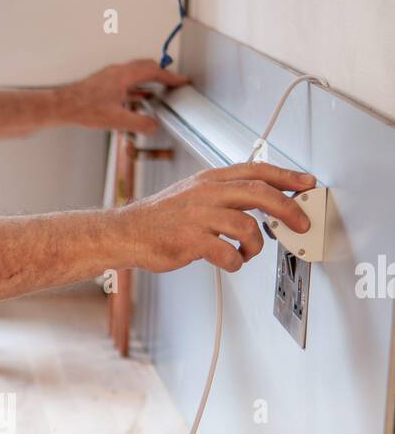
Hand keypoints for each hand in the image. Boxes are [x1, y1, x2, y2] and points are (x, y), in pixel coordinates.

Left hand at [65, 58, 187, 132]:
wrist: (62, 106)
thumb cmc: (84, 109)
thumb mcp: (116, 120)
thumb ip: (138, 123)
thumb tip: (153, 125)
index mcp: (124, 75)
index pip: (154, 71)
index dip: (171, 77)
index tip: (182, 81)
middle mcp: (118, 71)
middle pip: (146, 67)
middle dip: (162, 74)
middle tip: (173, 83)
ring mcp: (110, 76)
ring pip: (136, 73)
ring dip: (149, 80)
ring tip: (160, 90)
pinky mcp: (104, 83)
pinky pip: (127, 80)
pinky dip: (137, 86)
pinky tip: (139, 97)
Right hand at [118, 163, 316, 272]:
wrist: (126, 233)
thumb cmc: (160, 218)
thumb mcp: (193, 193)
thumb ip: (224, 194)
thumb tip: (261, 201)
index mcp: (210, 179)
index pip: (257, 171)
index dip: (286, 176)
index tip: (306, 183)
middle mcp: (207, 193)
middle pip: (260, 193)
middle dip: (288, 208)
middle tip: (301, 224)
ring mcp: (199, 217)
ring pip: (248, 226)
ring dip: (256, 245)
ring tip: (247, 253)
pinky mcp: (191, 241)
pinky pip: (228, 253)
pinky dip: (236, 262)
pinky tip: (230, 262)